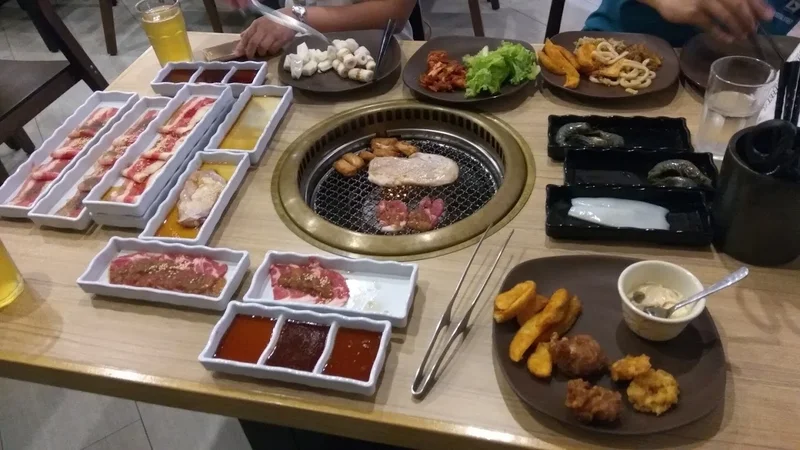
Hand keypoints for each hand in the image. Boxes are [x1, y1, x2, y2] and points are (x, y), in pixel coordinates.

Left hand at [235, 14, 296, 58]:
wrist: (291, 17)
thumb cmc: (274, 20)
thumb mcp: (261, 22)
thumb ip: (251, 30)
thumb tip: (242, 37)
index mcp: (257, 24)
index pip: (247, 36)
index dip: (241, 46)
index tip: (237, 54)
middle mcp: (263, 29)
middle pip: (253, 43)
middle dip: (250, 52)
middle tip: (250, 57)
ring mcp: (272, 34)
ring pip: (262, 48)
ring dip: (261, 53)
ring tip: (263, 53)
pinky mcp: (281, 39)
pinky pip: (273, 49)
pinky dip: (271, 52)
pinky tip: (272, 50)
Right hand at [646, 0, 773, 41]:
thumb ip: (725, 0)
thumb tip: (746, 10)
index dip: (758, 5)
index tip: (767, 16)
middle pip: (739, 4)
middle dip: (749, 18)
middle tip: (755, 30)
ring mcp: (705, 1)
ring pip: (727, 15)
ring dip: (738, 27)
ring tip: (744, 36)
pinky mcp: (693, 13)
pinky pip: (710, 25)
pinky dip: (720, 33)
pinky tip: (728, 39)